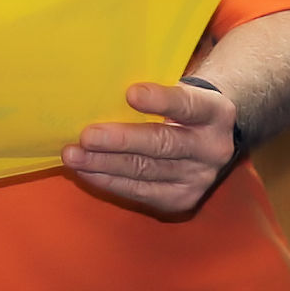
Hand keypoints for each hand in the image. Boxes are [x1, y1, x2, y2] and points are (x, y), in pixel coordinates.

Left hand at [66, 80, 238, 216]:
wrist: (209, 138)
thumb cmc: (180, 107)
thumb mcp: (178, 90)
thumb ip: (152, 92)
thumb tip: (98, 93)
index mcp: (215, 112)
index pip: (188, 105)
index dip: (160, 101)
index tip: (130, 93)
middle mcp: (212, 149)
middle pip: (162, 145)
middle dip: (121, 141)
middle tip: (87, 136)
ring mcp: (199, 178)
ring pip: (146, 172)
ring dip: (105, 165)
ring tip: (74, 156)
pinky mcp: (182, 200)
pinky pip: (140, 192)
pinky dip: (109, 181)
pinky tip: (86, 171)